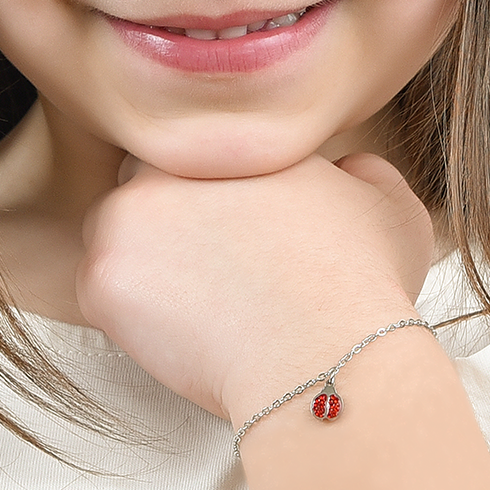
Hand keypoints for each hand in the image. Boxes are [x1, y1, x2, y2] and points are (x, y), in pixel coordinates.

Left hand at [76, 152, 434, 422]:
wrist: (326, 349)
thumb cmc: (360, 282)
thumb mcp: (388, 204)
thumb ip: (360, 171)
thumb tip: (347, 170)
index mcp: (227, 140)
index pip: (196, 153)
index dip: (211, 193)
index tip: (229, 232)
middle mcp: (168, 163)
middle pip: (147, 185)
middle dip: (169, 219)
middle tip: (208, 268)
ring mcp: (126, 216)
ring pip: (117, 234)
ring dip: (145, 261)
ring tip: (197, 304)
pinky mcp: (101, 277)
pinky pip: (102, 289)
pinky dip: (131, 311)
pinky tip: (181, 329)